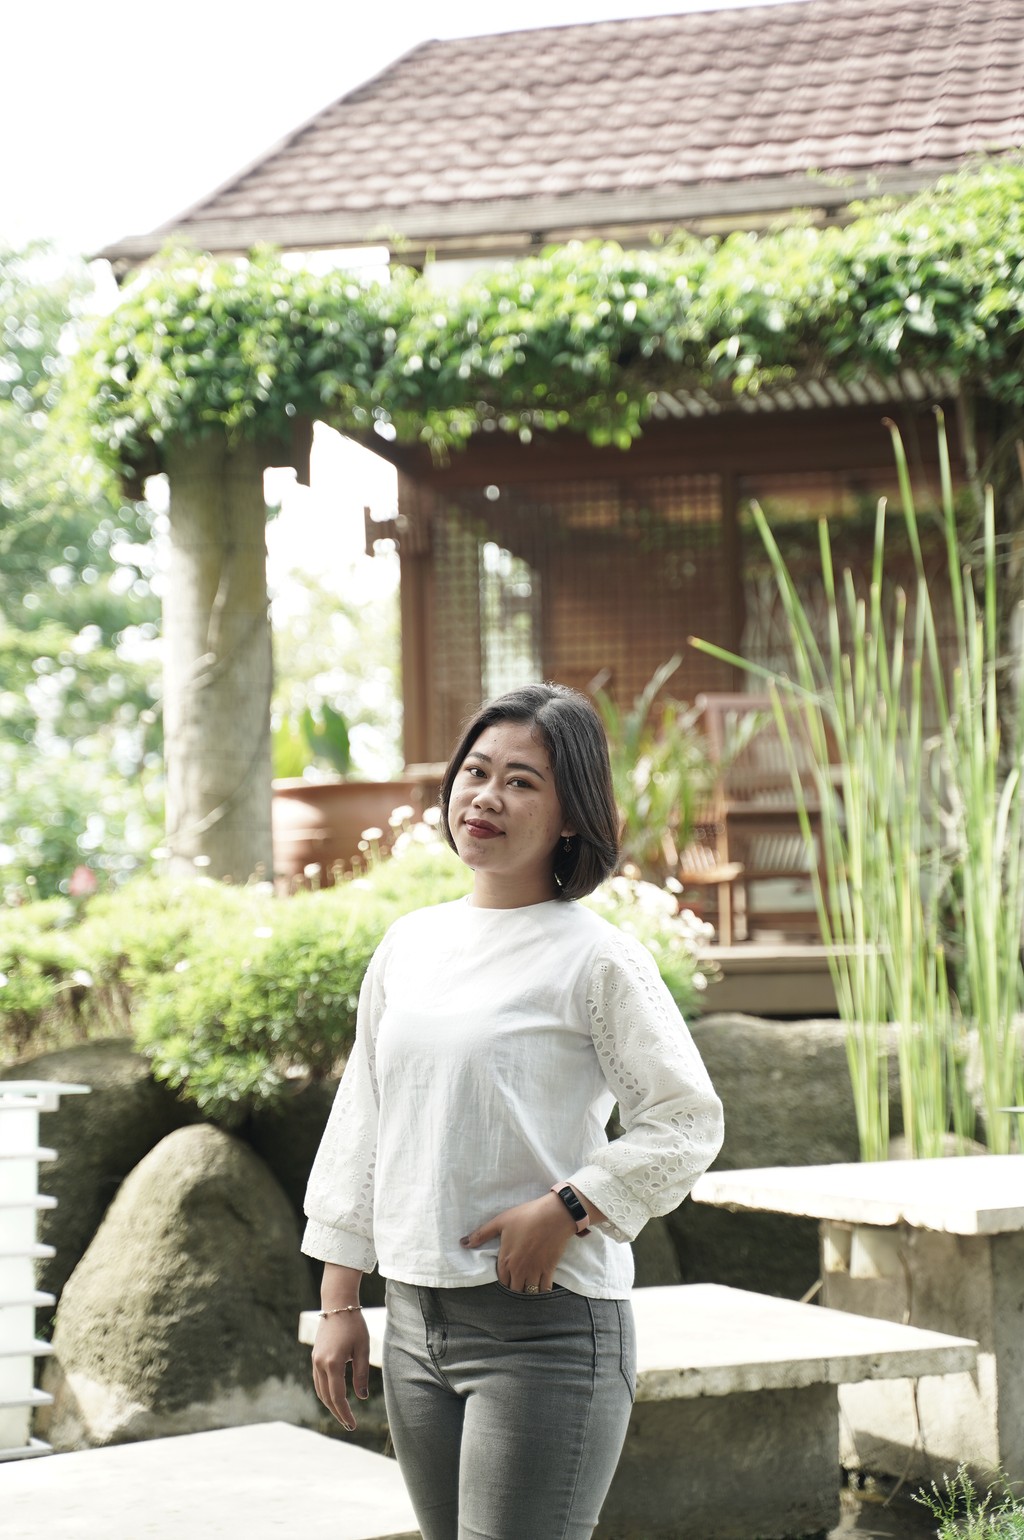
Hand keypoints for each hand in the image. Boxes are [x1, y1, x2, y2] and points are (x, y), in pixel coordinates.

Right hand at [311, 1311, 369, 1430]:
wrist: (337, 1305)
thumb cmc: (354, 1325)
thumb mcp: (363, 1349)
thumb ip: (361, 1375)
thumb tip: (362, 1398)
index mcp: (332, 1364)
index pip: (337, 1397)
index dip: (345, 1413)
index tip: (352, 1425)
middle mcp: (320, 1364)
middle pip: (327, 1398)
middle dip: (338, 1413)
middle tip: (349, 1425)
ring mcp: (315, 1361)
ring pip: (320, 1391)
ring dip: (330, 1404)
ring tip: (343, 1414)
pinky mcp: (315, 1357)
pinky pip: (318, 1381)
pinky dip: (325, 1393)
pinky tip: (334, 1397)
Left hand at [461, 1192, 575, 1292]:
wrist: (554, 1215)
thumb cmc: (526, 1216)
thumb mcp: (501, 1221)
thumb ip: (482, 1234)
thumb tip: (463, 1243)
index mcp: (506, 1260)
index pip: (502, 1281)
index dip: (504, 1279)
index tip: (507, 1274)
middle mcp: (519, 1270)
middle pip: (514, 1290)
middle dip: (515, 1287)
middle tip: (517, 1280)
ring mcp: (535, 1272)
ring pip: (529, 1292)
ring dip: (528, 1290)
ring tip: (528, 1284)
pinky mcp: (549, 1270)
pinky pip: (544, 1289)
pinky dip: (542, 1291)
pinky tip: (541, 1286)